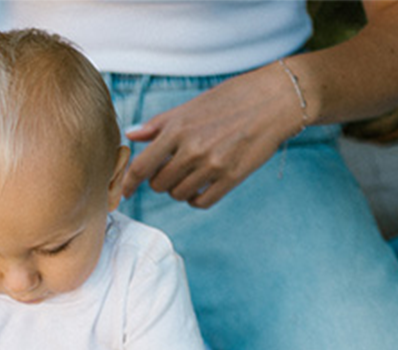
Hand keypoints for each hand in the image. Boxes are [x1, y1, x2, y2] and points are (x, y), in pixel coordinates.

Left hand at [122, 62, 299, 208]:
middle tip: (170, 171)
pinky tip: (199, 188)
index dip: (128, 183)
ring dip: (178, 190)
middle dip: (159, 181)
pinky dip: (195, 199)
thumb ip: (159, 124)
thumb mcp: (191, 106)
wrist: (272, 101)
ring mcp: (212, 166)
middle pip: (159, 184)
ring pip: (179, 194)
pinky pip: (201, 202)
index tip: (124, 192)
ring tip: (189, 176)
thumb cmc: (231, 99)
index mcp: (178, 129)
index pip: (141, 166)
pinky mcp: (231, 178)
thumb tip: (132, 136)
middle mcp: (192, 149)